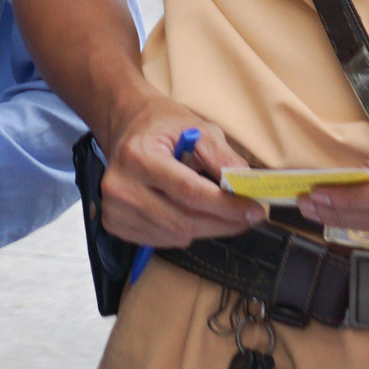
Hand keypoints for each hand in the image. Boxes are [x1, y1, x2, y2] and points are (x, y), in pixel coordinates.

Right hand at [99, 95, 263, 247]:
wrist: (126, 127)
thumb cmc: (162, 127)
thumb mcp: (198, 128)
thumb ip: (224, 158)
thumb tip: (245, 190)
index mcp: (138, 156)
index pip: (189, 192)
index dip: (226, 206)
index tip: (254, 211)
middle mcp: (120, 185)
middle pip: (183, 221)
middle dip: (222, 222)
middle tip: (247, 216)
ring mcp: (114, 208)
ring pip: (176, 236)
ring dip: (204, 227)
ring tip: (212, 207)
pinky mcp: (114, 223)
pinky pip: (162, 241)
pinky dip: (183, 232)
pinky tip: (185, 211)